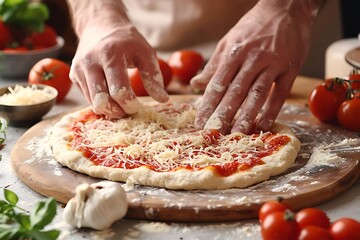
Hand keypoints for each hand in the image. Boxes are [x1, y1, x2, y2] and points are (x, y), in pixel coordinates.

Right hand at [69, 5, 167, 117]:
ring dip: (109, 110)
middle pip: (101, 101)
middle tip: (128, 110)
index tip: (138, 107)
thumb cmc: (126, 41)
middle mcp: (90, 61)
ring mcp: (79, 69)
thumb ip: (154, 76)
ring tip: (121, 106)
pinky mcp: (74, 75)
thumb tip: (163, 100)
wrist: (100, 25)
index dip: (130, 105)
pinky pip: (88, 98)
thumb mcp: (145, 52)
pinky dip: (101, 103)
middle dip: (118, 111)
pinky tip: (110, 98)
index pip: (119, 91)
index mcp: (110, 54)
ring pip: (93, 103)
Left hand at [191, 0, 319, 133]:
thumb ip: (213, 65)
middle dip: (223, 114)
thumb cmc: (253, 26)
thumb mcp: (228, 41)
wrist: (286, 8)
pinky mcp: (290, 68)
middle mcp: (251, 59)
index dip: (208, 104)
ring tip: (237, 134)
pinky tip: (264, 125)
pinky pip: (280, 93)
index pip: (217, 84)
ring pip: (257, 94)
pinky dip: (272, 110)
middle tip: (215, 133)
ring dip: (246, 116)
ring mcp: (272, 64)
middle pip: (235, 92)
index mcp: (233, 53)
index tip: (200, 122)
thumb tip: (195, 84)